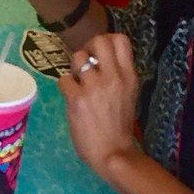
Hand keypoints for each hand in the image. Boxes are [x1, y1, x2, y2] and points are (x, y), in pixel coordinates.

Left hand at [58, 33, 141, 178]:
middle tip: (87, 63)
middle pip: (99, 40)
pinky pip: (63, 79)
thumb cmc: (120, 125)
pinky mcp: (77, 98)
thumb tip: (100, 57)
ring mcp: (94, 87)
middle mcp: (113, 77)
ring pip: (77, 57)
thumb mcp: (128, 95)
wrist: (114, 153)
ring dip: (74, 69)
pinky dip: (65, 86)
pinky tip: (72, 97)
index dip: (107, 39)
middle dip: (89, 47)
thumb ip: (118, 75)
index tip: (101, 53)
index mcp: (129, 76)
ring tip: (78, 83)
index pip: (121, 40)